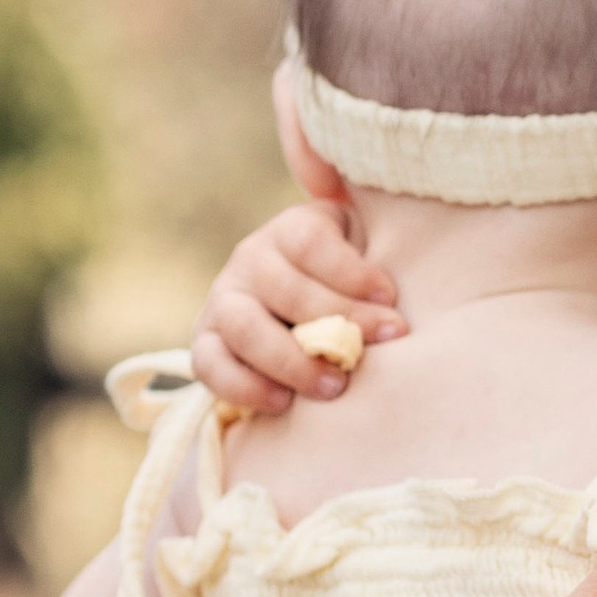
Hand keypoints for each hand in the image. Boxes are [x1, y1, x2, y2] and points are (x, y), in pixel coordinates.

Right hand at [192, 205, 405, 414]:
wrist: (303, 311)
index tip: (391, 299)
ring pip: (245, 328)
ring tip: (335, 386)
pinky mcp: (205, 342)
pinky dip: (244, 386)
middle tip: (382, 345)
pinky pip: (210, 365)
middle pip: (284, 288)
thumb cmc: (350, 282)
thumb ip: (375, 233)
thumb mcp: (366, 246)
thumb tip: (349, 193)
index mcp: (290, 230)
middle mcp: (250, 259)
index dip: (352, 272)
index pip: (310, 243)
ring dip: (292, 361)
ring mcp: (222, 300)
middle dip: (338, 320)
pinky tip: (283, 402)